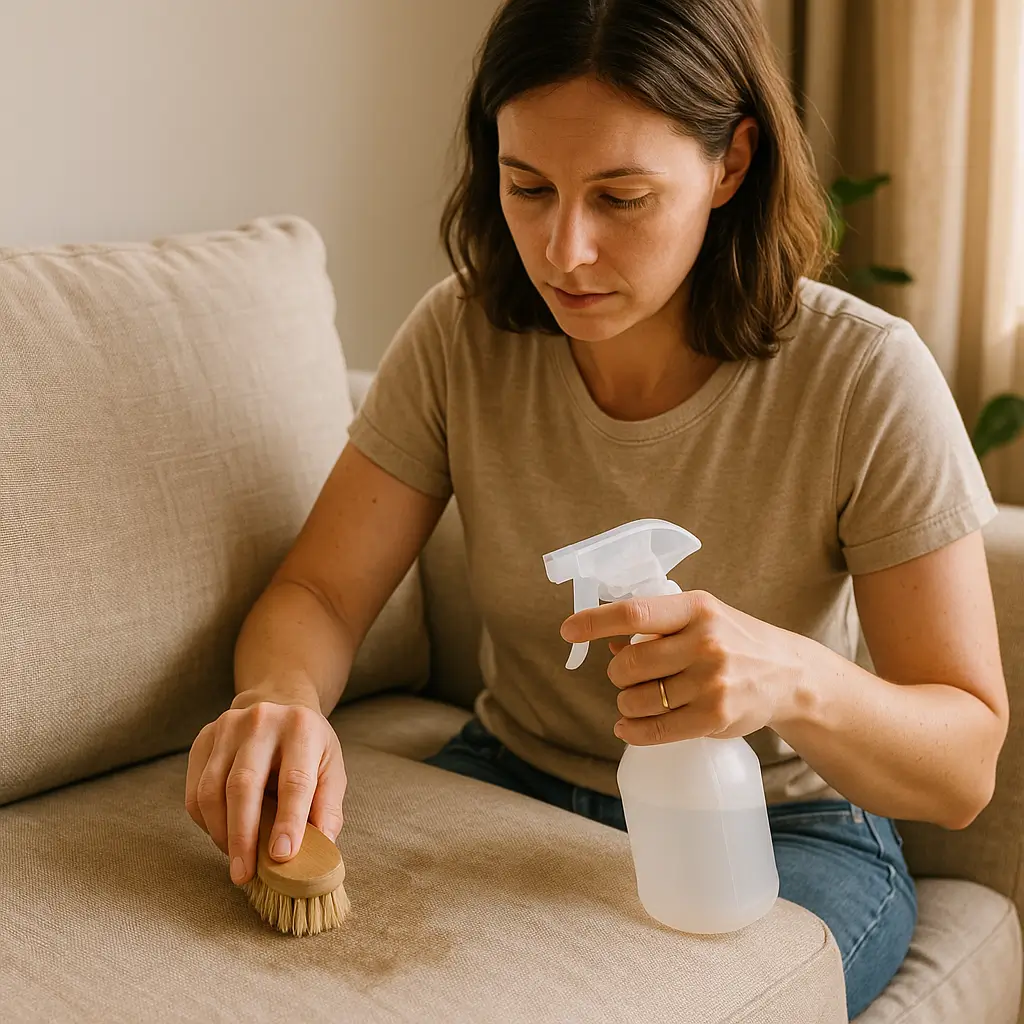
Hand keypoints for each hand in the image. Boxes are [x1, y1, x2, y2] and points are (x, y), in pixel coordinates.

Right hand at [184, 690, 346, 886]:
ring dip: (221, 834)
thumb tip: (321, 852)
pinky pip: (194, 791)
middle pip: (243, 785)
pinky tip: (222, 835)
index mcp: (301, 728)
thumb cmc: (308, 748)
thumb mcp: (330, 769)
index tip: (282, 856)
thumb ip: (327, 809)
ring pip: (212, 791)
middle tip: (244, 873)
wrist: (278, 705)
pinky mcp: (203, 739)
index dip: (289, 821)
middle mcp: (262, 722)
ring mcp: (227, 727)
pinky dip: (206, 823)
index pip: (294, 780)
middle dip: (243, 835)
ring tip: (236, 860)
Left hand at [560, 590, 808, 744]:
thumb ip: (657, 626)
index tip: (568, 631)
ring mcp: (712, 681)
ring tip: (637, 700)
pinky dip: (633, 731)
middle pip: (629, 664)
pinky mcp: (715, 716)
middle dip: (618, 674)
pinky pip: (656, 729)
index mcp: (696, 608)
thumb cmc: (733, 640)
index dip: (595, 622)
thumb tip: (609, 643)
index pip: (635, 613)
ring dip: (626, 703)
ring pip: (638, 699)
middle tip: (628, 676)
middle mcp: (705, 641)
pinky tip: (628, 727)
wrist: (789, 674)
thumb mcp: (701, 617)